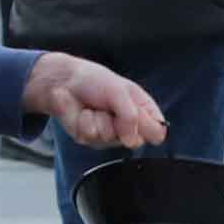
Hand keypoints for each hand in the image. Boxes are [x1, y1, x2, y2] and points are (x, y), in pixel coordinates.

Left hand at [25, 52, 167, 149]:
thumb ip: (131, 116)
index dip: (149, 126)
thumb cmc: (95, 81)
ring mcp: (109, 135)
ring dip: (100, 118)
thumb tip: (131, 142)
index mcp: (141, 111)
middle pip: (135, 140)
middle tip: (112, 105)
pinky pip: (92, 136)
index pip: (157, 131)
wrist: (65, 82)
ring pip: (110, 138)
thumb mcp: (120, 91)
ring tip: (95, 106)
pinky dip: (86, 121)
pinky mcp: (90, 139)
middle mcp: (127, 126)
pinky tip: (83, 112)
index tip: (138, 114)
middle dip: (121, 121)